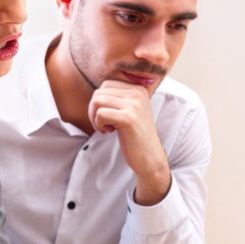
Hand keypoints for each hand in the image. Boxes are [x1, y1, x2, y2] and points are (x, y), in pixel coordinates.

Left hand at [88, 80, 170, 205]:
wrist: (149, 157)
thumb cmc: (135, 137)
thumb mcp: (130, 112)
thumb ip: (118, 99)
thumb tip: (96, 94)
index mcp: (138, 89)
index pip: (106, 85)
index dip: (100, 102)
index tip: (108, 117)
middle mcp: (137, 93)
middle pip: (99, 92)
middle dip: (94, 110)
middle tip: (104, 125)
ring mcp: (133, 105)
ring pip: (96, 101)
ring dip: (95, 118)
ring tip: (106, 128)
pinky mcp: (128, 118)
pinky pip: (100, 114)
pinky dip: (98, 125)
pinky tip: (109, 132)